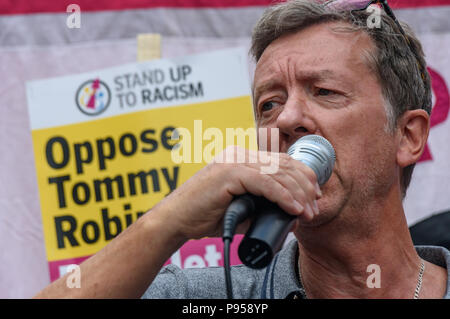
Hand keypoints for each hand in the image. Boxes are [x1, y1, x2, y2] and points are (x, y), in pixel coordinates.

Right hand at [152, 146, 321, 241]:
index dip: (303, 176)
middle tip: (314, 208)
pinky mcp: (229, 172)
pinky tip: (294, 208)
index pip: (281, 161)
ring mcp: (233, 161)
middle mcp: (239, 155)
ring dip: (298, 194)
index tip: (314, 196)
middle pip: (284, 164)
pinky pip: (264, 182)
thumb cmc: (204, 216)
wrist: (175, 220)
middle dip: (305, 186)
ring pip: (278, 172)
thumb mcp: (241, 209)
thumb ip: (263, 207)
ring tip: (308, 213)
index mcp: (242, 158)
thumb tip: (291, 215)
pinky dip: (282, 196)